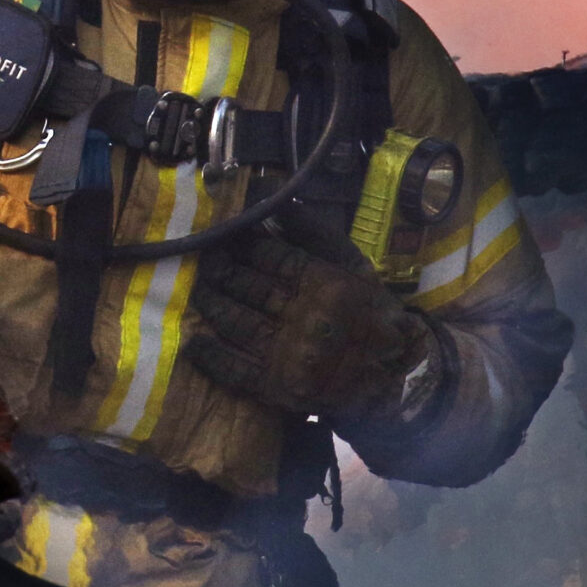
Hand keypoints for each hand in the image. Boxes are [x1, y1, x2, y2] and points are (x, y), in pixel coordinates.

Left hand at [184, 229, 443, 427]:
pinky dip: (209, 355)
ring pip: (234, 321)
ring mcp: (288, 354)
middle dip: (217, 270)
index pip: (268, 255)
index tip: (222, 236)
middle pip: (245, 286)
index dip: (239, 243)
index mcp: (323, 283)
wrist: (392, 376)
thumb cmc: (367, 311)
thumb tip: (272, 200)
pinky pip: (234, 368)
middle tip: (201, 260)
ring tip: (197, 292)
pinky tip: (194, 342)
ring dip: (208, 304)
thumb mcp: (350, 264)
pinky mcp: (277, 386)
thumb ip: (312, 231)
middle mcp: (304, 317)